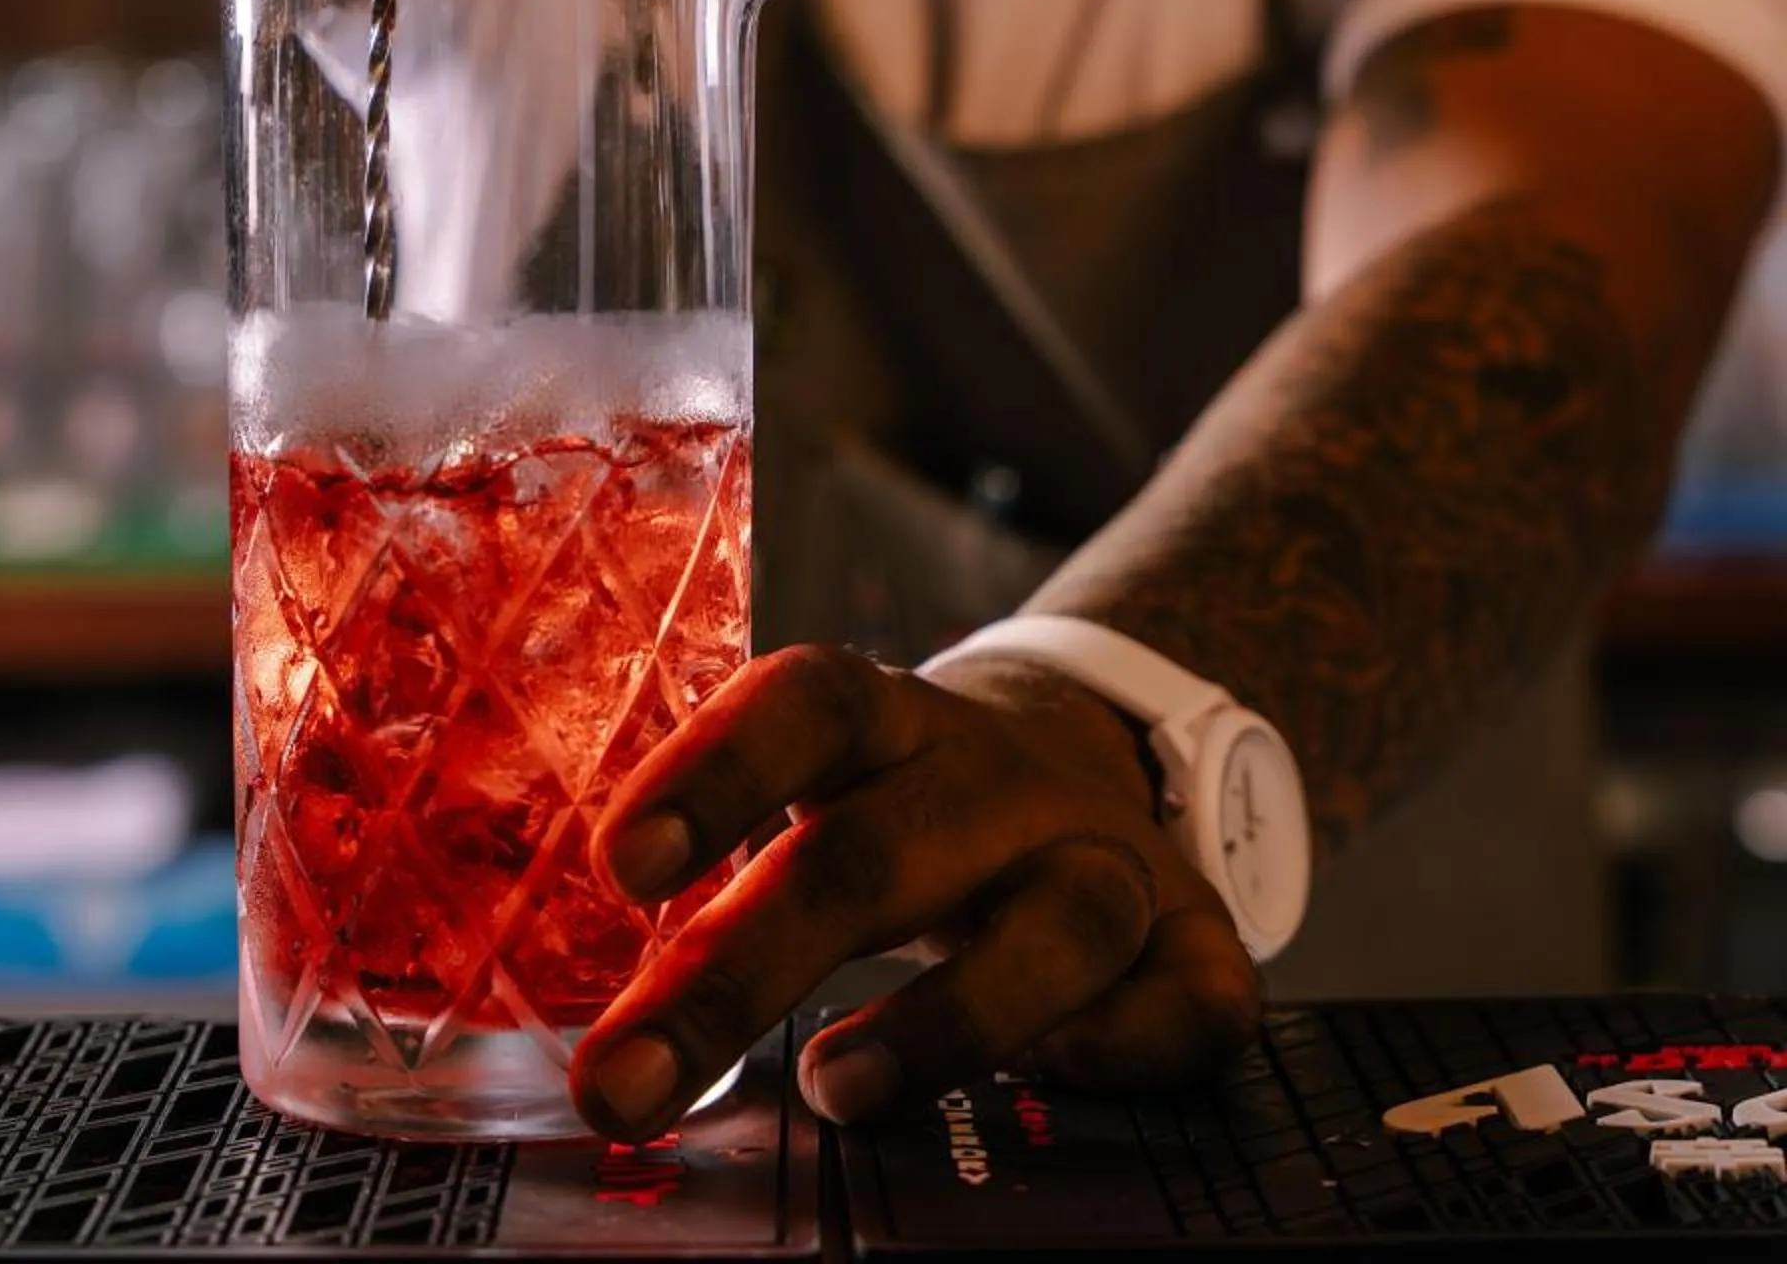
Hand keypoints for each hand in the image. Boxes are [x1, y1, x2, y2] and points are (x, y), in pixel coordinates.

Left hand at [570, 643, 1260, 1141]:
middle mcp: (994, 779)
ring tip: (832, 1092)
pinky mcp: (1195, 941)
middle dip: (739, 973)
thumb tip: (600, 1042)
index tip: (620, 864)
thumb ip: (727, 891)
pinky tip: (1052, 1089)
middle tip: (623, 1083)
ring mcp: (1104, 856)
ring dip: (941, 1021)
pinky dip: (1124, 1052)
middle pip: (876, 852)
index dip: (713, 772)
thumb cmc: (907, 809)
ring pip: (1059, 923)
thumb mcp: (826, 797)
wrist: (1091, 755)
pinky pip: (1187, 1001)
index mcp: (886, 723)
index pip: (804, 702)